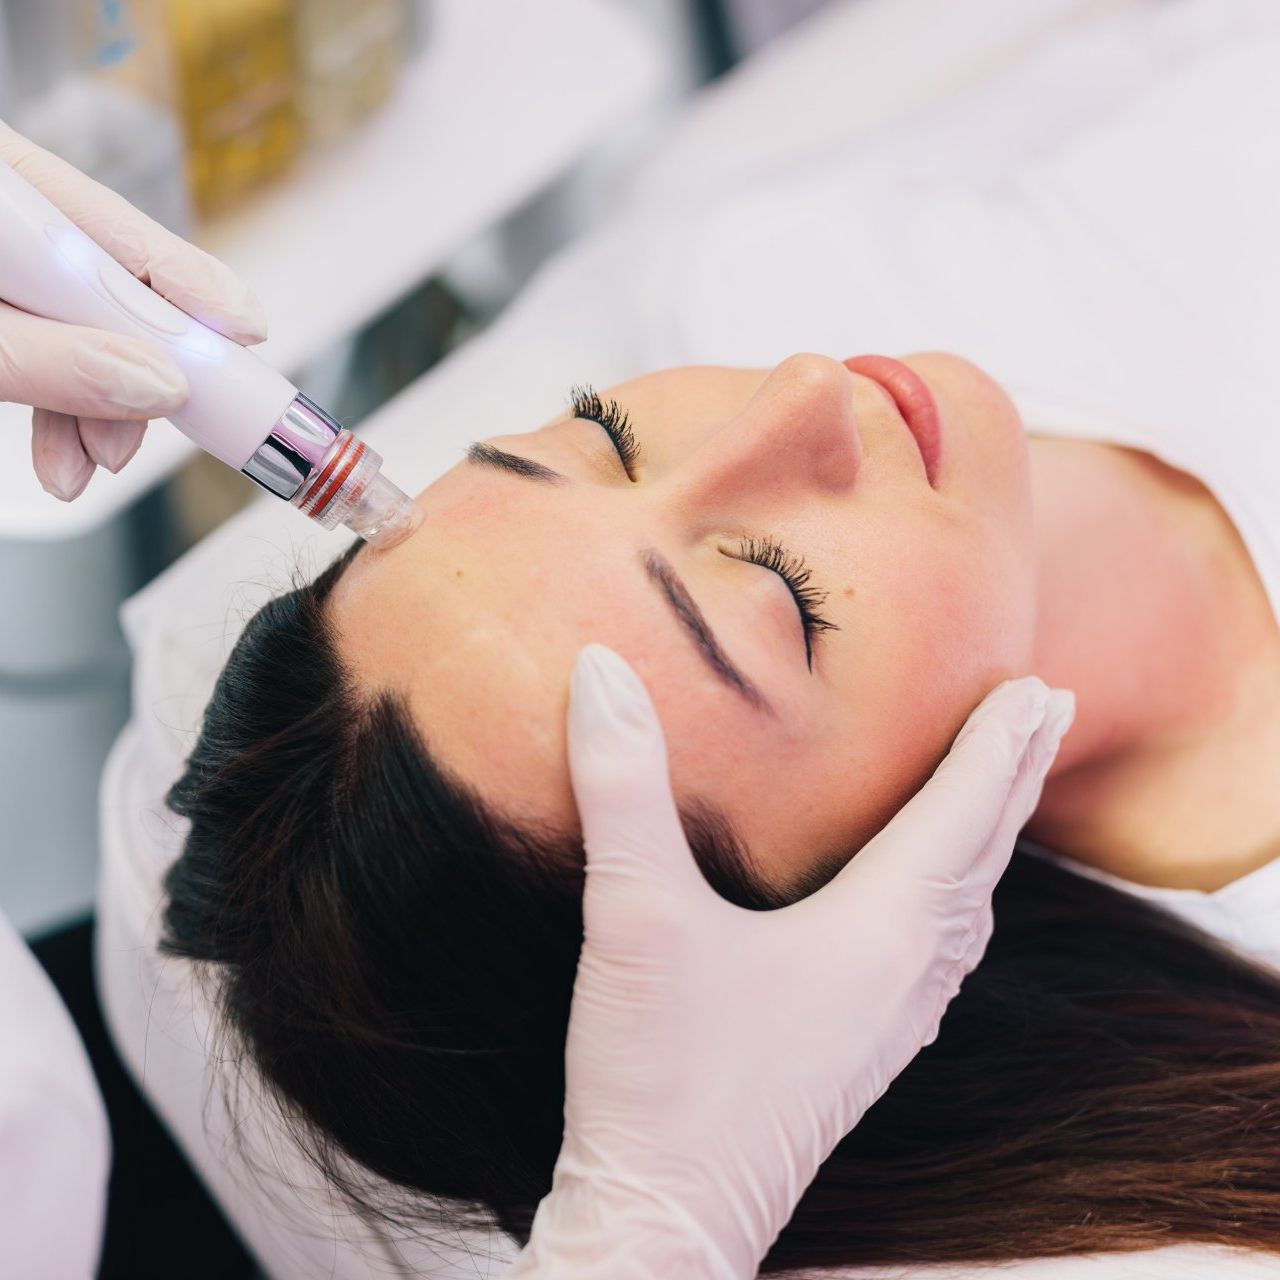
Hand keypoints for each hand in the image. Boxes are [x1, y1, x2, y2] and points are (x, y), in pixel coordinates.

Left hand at [0, 121, 266, 499]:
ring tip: (90, 465)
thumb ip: (48, 360)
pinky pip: (42, 350)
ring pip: (78, 331)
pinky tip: (66, 452)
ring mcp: (12, 266)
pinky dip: (58, 409)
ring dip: (98, 410)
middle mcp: (17, 222)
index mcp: (6, 185)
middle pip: (108, 287)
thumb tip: (155, 384)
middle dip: (141, 370)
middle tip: (170, 423)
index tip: (244, 338)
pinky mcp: (2, 302)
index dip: (190, 286)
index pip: (118, 228)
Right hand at [509, 645, 1073, 1279]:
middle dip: (1016, 777)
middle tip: (1048, 712)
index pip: (961, 813)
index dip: (996, 744)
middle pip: (984, 856)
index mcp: (881, 932)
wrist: (666, 1219)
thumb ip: (622, 786)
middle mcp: (908, 975)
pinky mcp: (861, 1052)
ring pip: (971, 910)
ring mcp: (892, 1023)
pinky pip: (942, 956)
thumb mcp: (637, 917)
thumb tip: (601, 671)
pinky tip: (935, 912)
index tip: (1033, 687)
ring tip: (1006, 794)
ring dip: (993, 839)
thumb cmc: (663, 1076)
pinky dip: (960, 902)